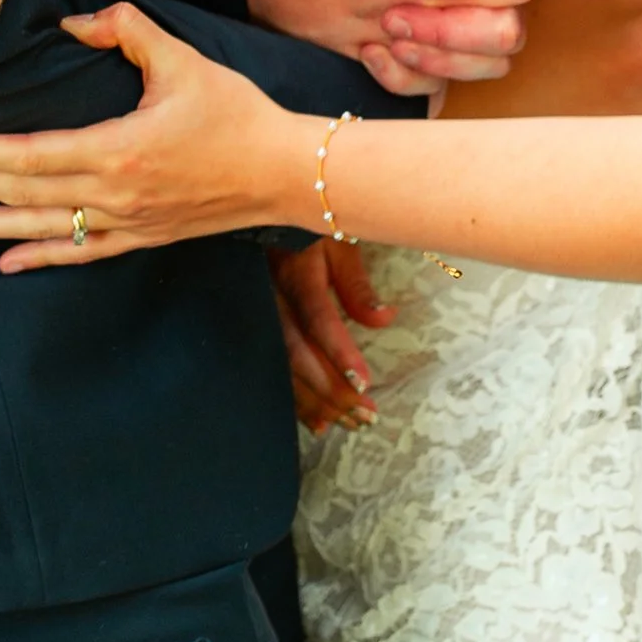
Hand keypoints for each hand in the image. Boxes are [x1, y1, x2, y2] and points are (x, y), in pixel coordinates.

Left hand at [0, 0, 292, 267]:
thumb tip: (77, 20)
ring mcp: (126, 222)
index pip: (27, 155)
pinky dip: (39, 256)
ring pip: (40, 229)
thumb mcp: (183, 59)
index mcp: (119, 150)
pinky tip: (3, 260)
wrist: (286, 172)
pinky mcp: (140, 236)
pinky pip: (80, 251)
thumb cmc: (238, 113)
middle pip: (19, 193)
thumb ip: (127, 30)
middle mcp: (114, 194)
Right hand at [272, 237, 390, 430]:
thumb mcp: (338, 244)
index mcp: (295, 273)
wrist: (264, 216)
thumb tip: (384, 319)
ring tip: (351, 424)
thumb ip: (357, 285)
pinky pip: (273, 371)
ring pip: (283, 368)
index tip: (363, 383)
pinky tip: (317, 425)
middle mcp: (271, 299)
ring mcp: (259, 317)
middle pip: (298, 353)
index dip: (338, 352)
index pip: (317, 319)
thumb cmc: (311, 228)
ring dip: (318, 403)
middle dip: (331, 390)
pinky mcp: (256, 331)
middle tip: (366, 416)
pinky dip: (295, 402)